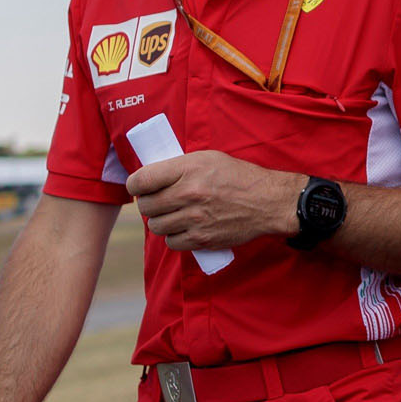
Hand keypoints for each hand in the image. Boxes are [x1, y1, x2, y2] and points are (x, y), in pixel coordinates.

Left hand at [125, 151, 302, 250]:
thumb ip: (179, 167)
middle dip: (147, 204)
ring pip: (156, 226)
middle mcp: (189, 194)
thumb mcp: (208, 159)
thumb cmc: (237, 176)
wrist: (266, 202)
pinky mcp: (202, 239)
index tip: (138, 187)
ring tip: (171, 215)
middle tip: (156, 201)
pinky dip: (174, 237)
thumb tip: (151, 177)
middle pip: (146, 206)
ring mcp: (195, 219)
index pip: (142, 180)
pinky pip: (172, 242)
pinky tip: (183, 228)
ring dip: (160, 221)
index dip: (134, 185)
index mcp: (188, 170)